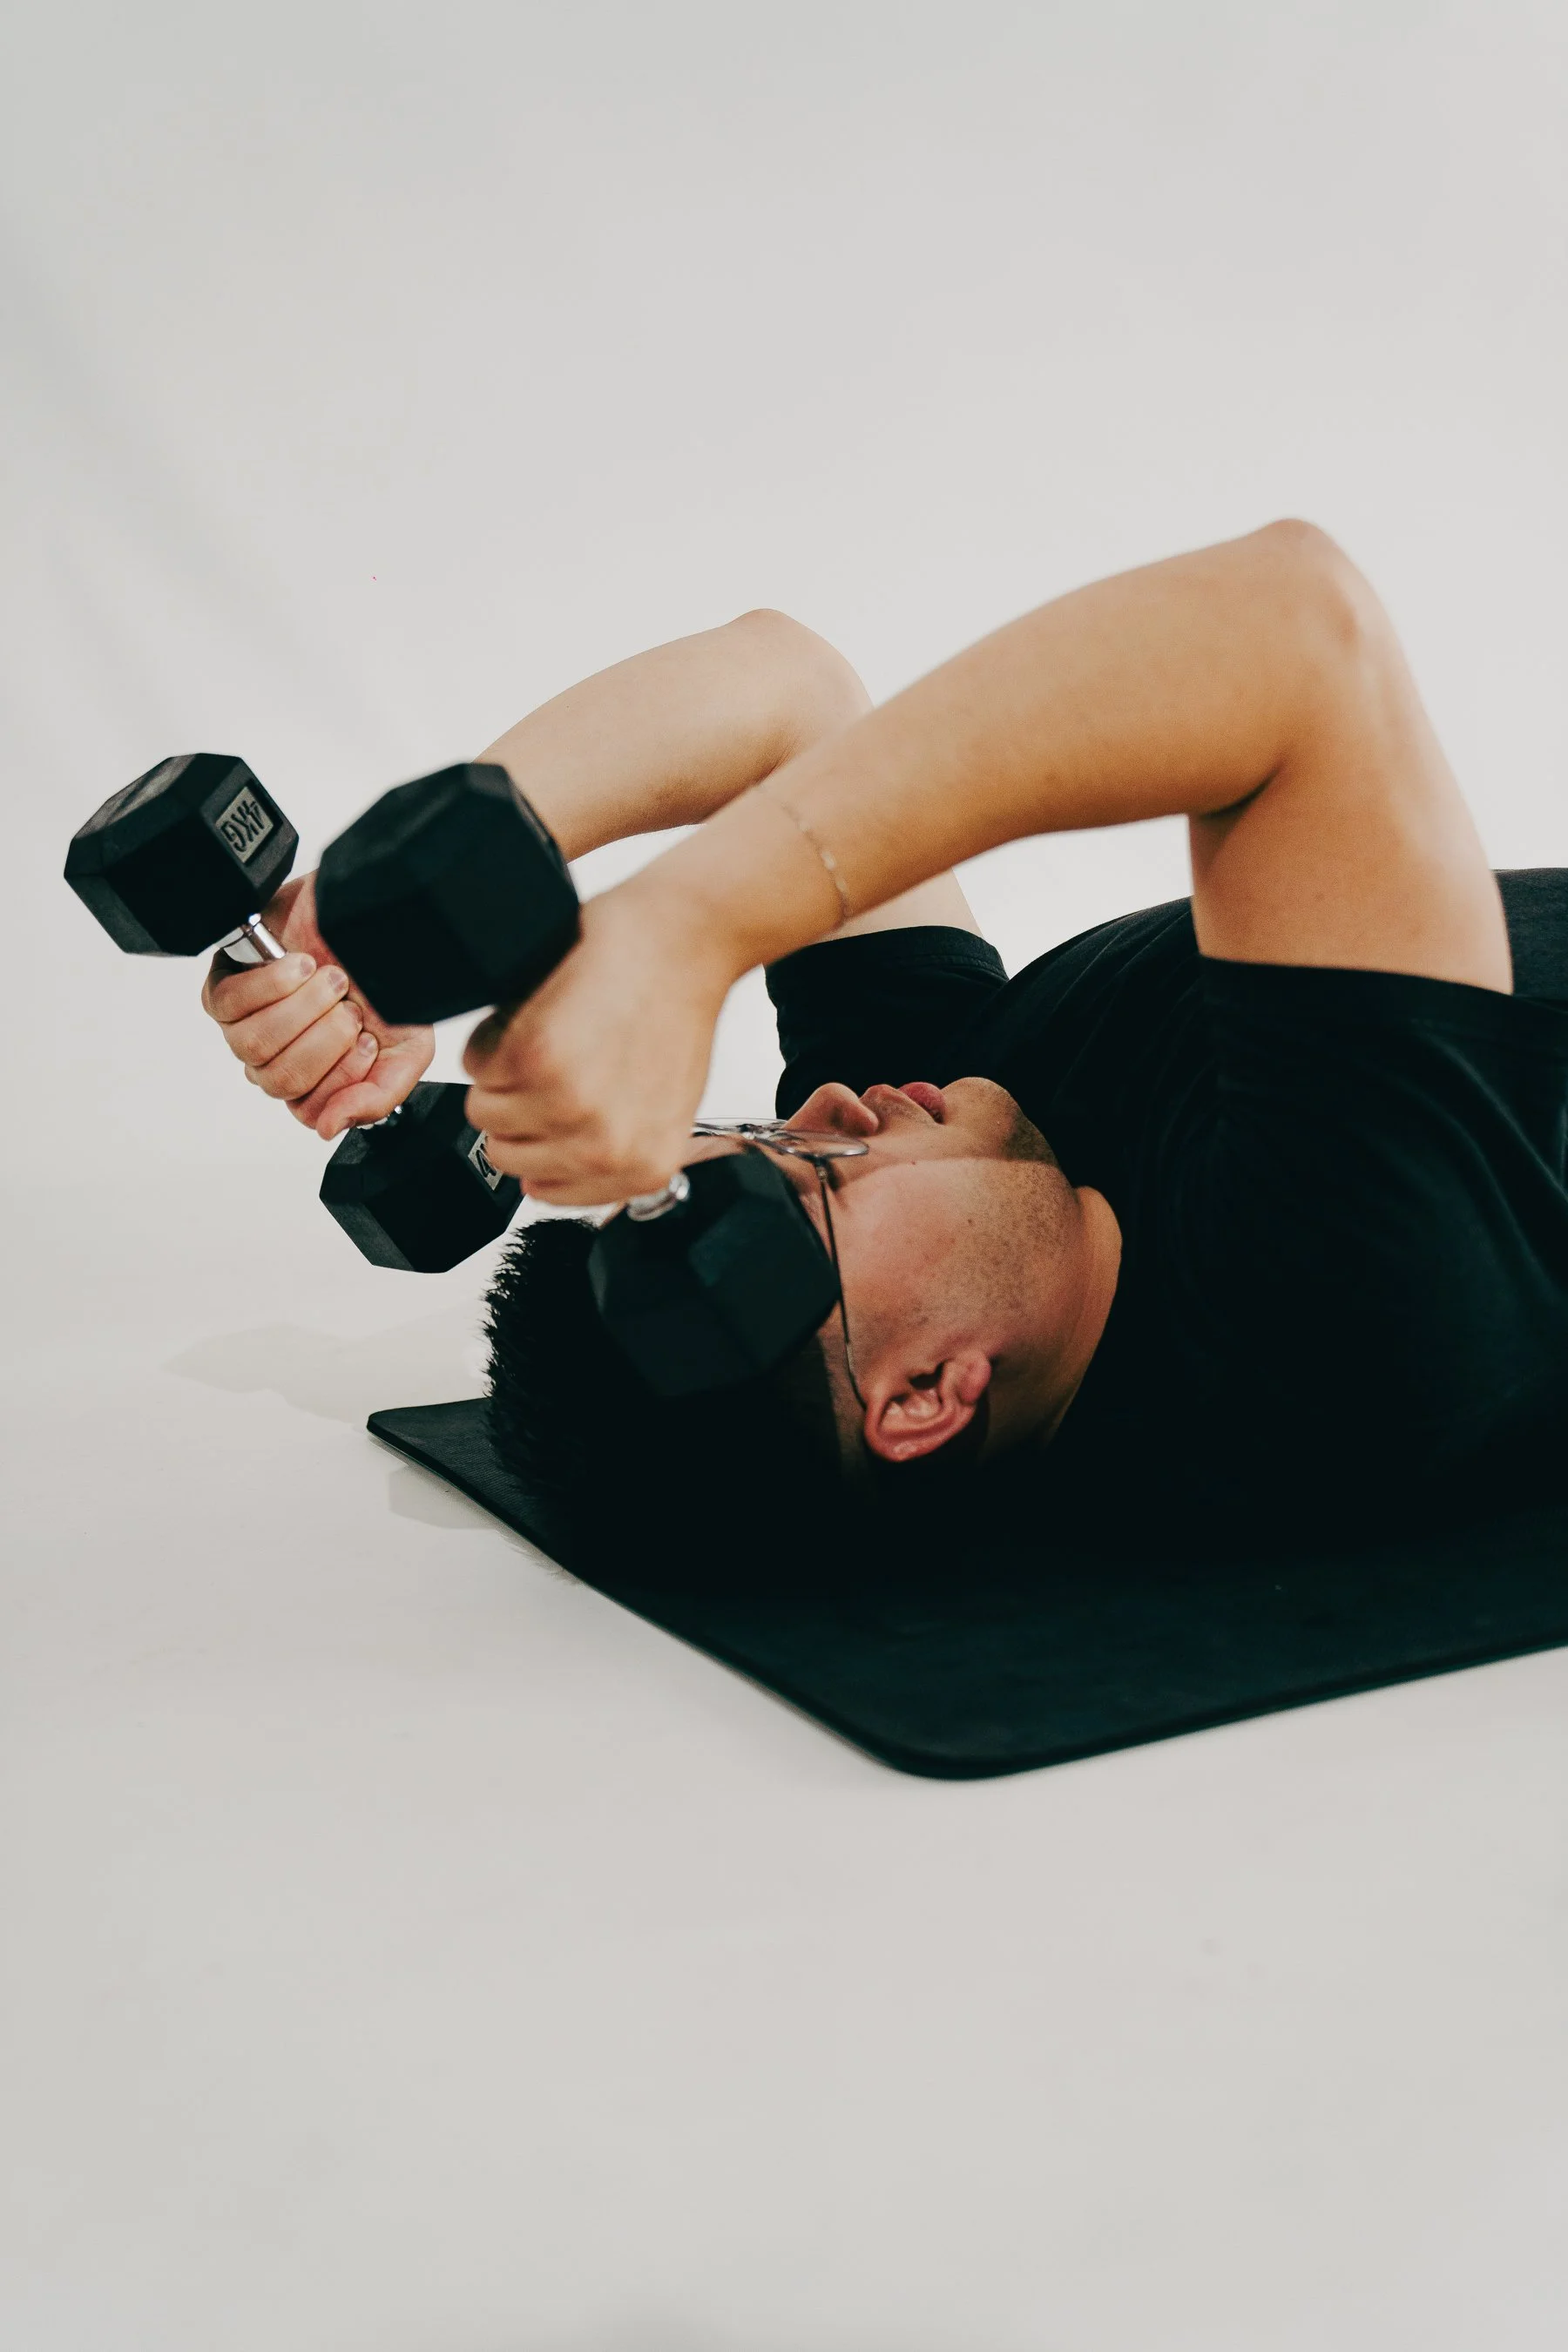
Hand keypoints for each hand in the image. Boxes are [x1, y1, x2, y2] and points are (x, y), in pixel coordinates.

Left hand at [201, 871, 434, 1136]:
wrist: (373, 912)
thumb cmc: (386, 977)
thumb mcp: (408, 1047)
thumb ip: (379, 1096)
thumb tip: (330, 1127)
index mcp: (317, 1078)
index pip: (309, 1111)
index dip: (341, 1079)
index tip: (368, 1042)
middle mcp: (277, 1057)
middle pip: (280, 1081)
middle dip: (325, 1041)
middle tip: (351, 1007)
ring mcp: (246, 1025)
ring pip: (254, 1046)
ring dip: (301, 1008)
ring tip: (331, 979)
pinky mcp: (224, 985)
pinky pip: (230, 1005)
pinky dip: (273, 984)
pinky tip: (301, 964)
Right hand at [462, 882, 731, 1204]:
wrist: (684, 940)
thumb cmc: (676, 1007)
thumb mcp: (663, 1109)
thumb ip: (614, 1149)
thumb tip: (549, 1173)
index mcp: (642, 1168)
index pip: (546, 1190)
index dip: (542, 1139)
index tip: (555, 1107)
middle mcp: (605, 1148)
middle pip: (506, 1154)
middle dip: (517, 1107)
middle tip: (554, 1062)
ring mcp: (568, 1105)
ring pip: (484, 1110)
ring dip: (502, 1071)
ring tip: (549, 1035)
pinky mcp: (535, 1058)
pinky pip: (476, 1064)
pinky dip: (493, 1034)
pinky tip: (540, 1012)